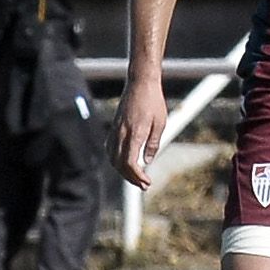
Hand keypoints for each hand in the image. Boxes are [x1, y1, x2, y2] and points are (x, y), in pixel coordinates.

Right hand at [108, 73, 167, 189]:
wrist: (140, 84)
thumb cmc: (153, 102)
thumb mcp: (160, 123)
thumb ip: (153, 144)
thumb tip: (148, 161)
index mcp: (134, 133)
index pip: (130, 162)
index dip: (137, 176)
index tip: (147, 182)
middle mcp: (121, 133)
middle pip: (120, 164)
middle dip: (131, 177)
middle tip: (143, 185)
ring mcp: (115, 130)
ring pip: (112, 157)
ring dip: (122, 170)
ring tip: (135, 177)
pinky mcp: (113, 127)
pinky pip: (110, 148)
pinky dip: (115, 159)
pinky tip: (124, 163)